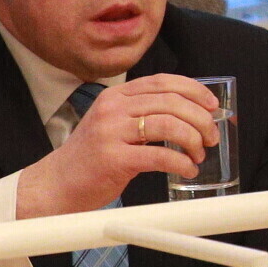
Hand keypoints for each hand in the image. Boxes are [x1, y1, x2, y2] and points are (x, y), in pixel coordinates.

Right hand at [18, 74, 219, 218]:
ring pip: (170, 125)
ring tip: (199, 154)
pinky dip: (182, 163)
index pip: (162, 82)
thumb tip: (188, 113)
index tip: (212, 106)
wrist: (56, 184)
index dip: (194, 90)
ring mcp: (110, 133)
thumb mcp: (111, 125)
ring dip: (194, 141)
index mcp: (114, 97)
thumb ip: (140, 114)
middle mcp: (111, 110)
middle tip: (210, 137)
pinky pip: (160, 155)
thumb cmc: (89, 158)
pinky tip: (188, 170)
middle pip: (172, 103)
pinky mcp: (113, 159)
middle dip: (201, 120)